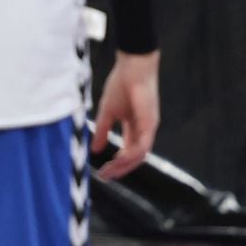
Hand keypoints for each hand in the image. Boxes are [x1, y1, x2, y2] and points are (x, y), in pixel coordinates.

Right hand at [91, 49, 159, 180]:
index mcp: (135, 127)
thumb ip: (102, 130)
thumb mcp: (107, 111)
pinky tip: (119, 159)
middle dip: (120, 169)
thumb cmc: (121, 85)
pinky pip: (142, 144)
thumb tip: (95, 149)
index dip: (116, 163)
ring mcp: (148, 127)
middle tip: (105, 177)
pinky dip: (131, 154)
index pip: (128, 151)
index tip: (102, 171)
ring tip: (109, 170)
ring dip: (124, 165)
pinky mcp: (150, 122)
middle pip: (135, 157)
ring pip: (140, 154)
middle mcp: (144, 130)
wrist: (132, 68)